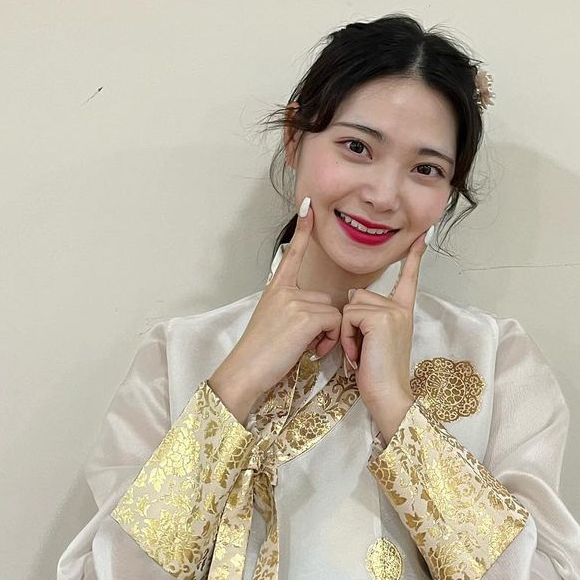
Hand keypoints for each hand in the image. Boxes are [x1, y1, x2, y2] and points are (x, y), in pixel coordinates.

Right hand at [213, 200, 339, 409]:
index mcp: (275, 290)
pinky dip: (328, 340)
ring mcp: (294, 301)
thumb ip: (290, 309)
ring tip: (303, 348)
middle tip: (303, 343)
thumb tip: (315, 312)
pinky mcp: (304, 315)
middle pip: (325, 300)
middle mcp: (284, 290)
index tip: (307, 207)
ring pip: (332, 312)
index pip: (291, 254)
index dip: (302, 231)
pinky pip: (334, 322)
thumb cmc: (259, 355)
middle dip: (322, 324)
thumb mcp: (271, 322)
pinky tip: (309, 350)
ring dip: (326, 334)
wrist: (245, 372)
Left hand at [341, 227, 428, 434]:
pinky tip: (359, 353)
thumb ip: (369, 318)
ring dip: (347, 332)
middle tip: (362, 350)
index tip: (422, 235)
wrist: (388, 396)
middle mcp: (401, 308)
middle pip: (359, 296)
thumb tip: (353, 299)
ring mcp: (393, 311)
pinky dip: (347, 337)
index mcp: (402, 312)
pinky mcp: (381, 317)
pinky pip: (349, 316)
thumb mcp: (374, 341)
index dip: (414, 257)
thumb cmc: (377, 375)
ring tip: (360, 353)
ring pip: (351, 306)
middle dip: (351, 324)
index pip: (408, 278)